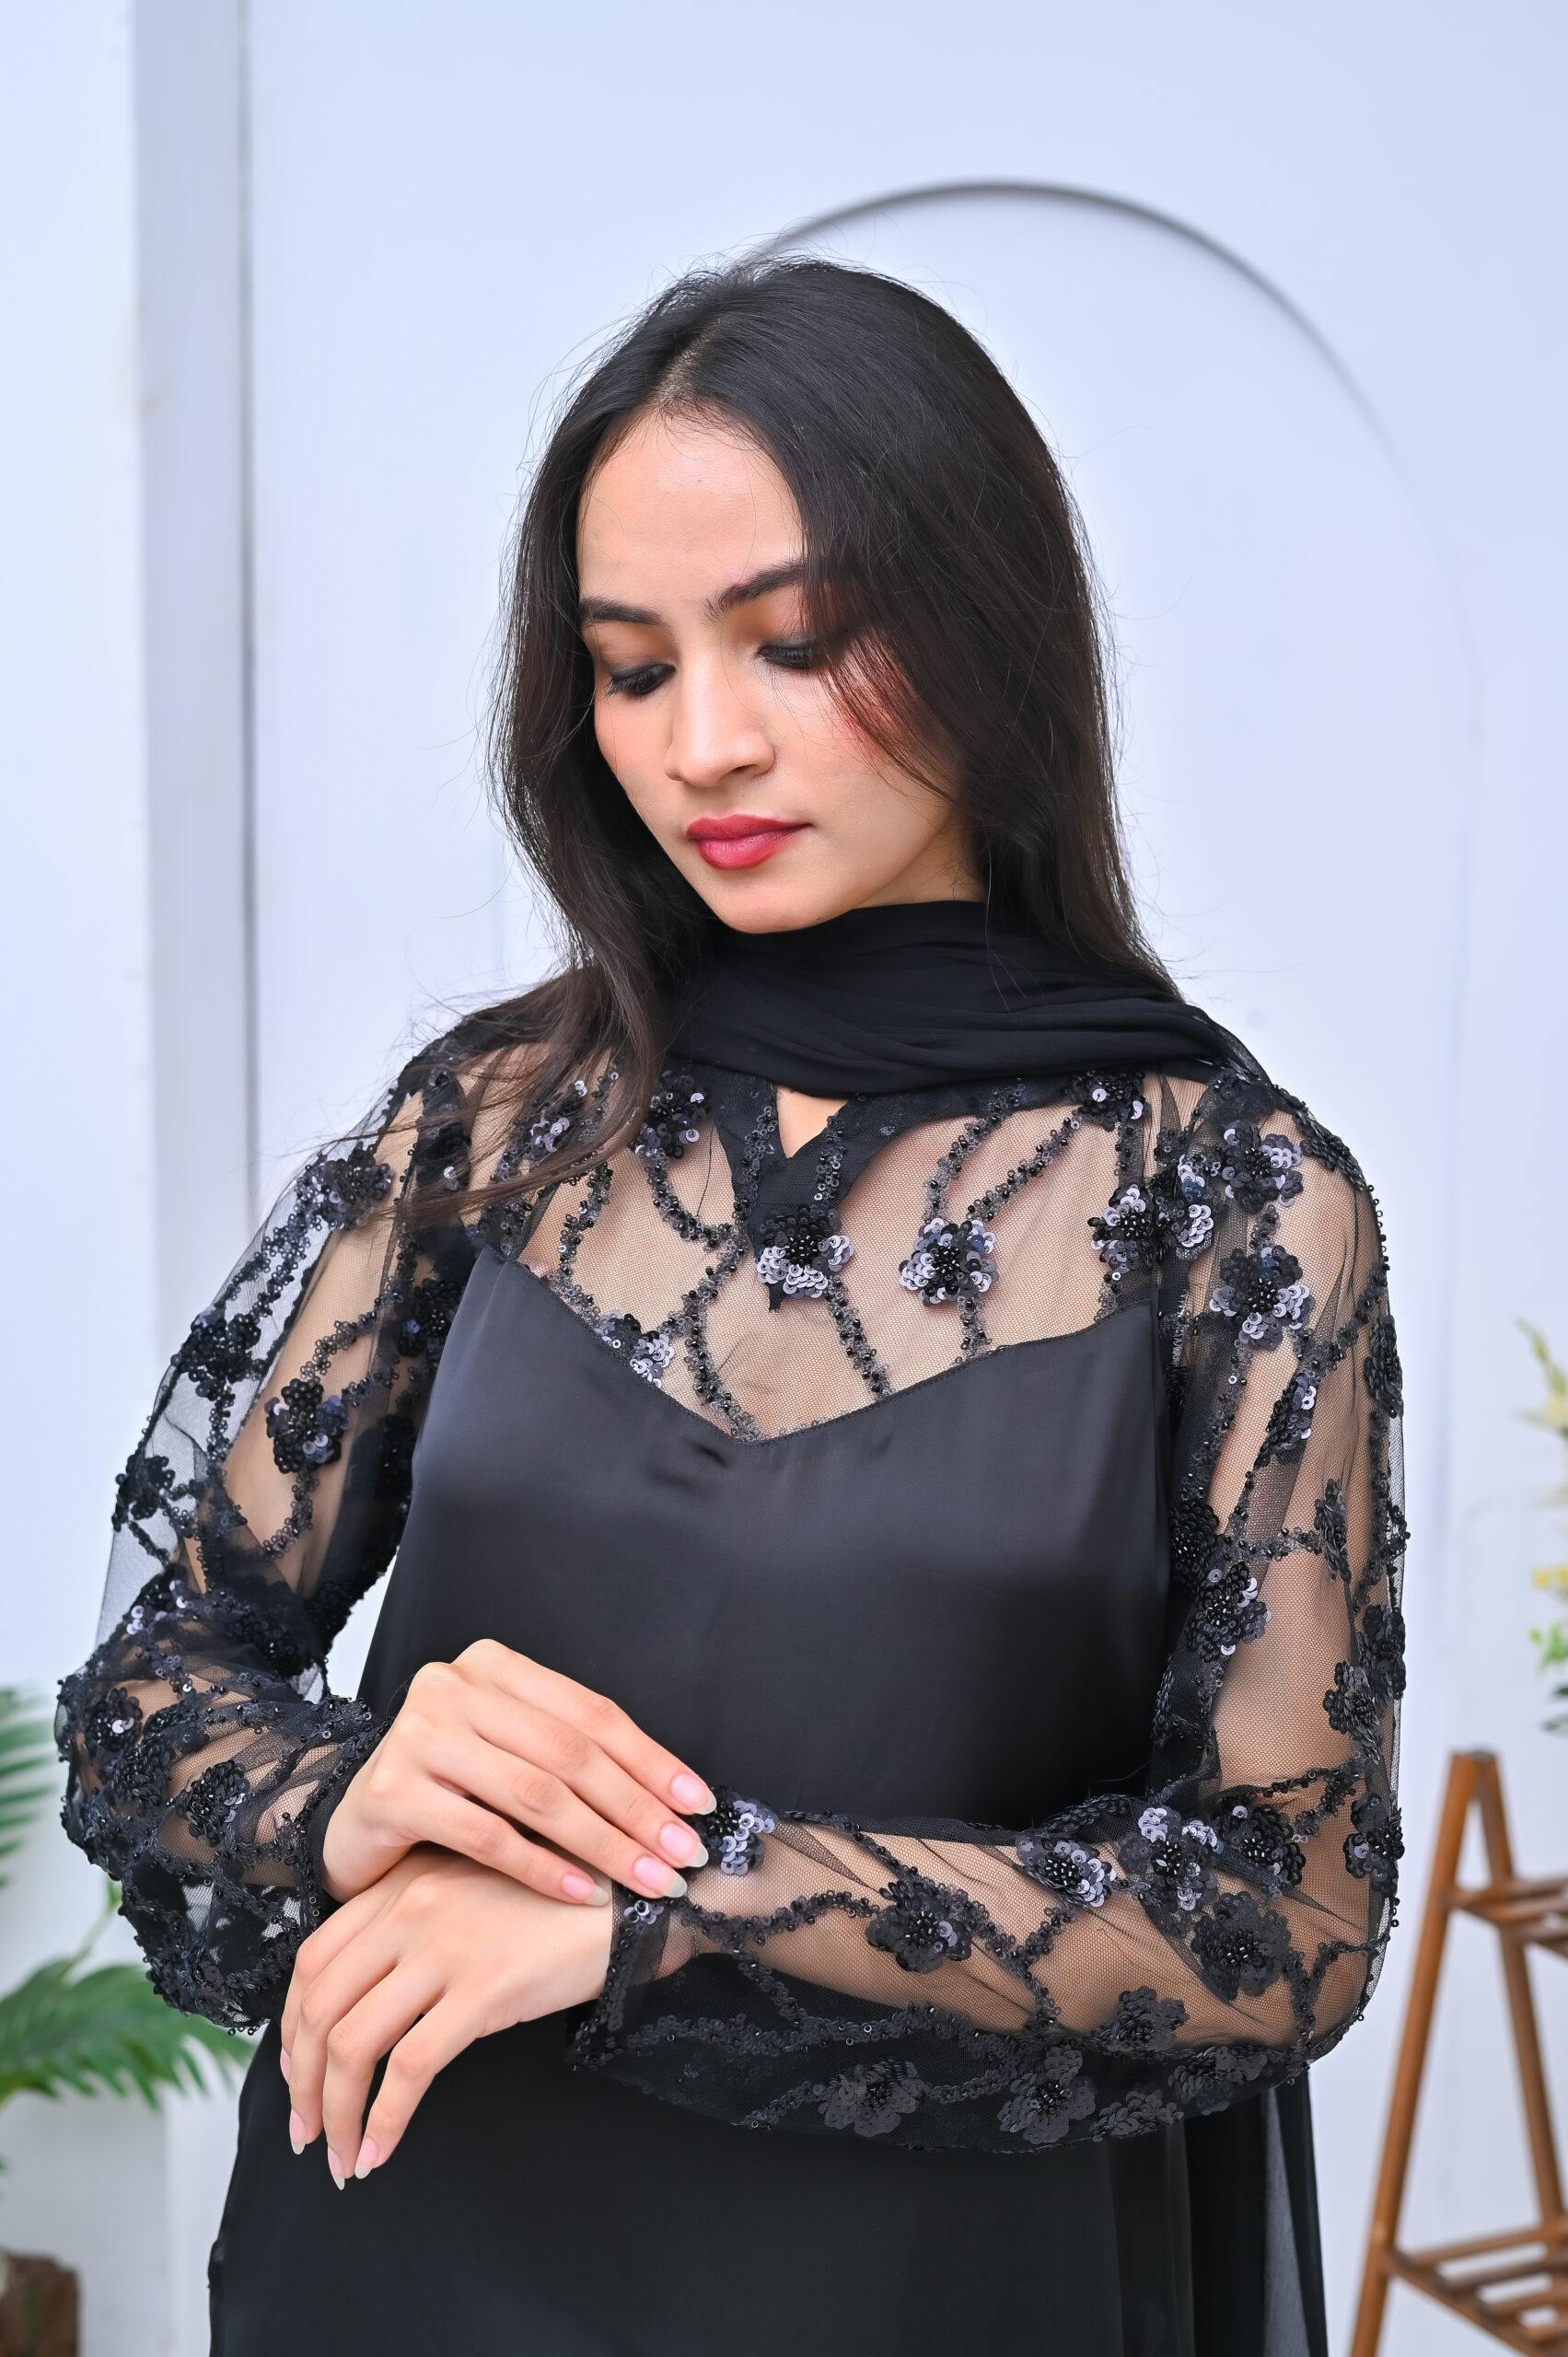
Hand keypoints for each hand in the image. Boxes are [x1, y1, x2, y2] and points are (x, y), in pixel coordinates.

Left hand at [280, 1847, 614, 2183]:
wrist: (631, 1896)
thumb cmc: (554, 1904)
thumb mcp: (471, 1896)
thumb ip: (416, 1928)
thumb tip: (366, 2006)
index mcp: (402, 1885)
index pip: (312, 1961)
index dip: (291, 2028)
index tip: (297, 2076)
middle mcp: (411, 1909)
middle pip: (321, 2009)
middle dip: (303, 2085)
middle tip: (308, 2133)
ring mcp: (445, 1948)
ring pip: (355, 2044)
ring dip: (337, 2114)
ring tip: (342, 2157)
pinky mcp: (484, 1990)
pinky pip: (411, 2069)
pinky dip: (385, 2120)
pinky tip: (382, 2150)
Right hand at [321, 1639, 713, 1905]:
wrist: (355, 1825)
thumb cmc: (453, 1792)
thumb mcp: (513, 1756)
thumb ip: (574, 1758)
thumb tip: (678, 1798)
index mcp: (493, 1665)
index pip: (590, 1713)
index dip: (652, 1759)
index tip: (700, 1804)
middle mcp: (451, 1685)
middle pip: (569, 1754)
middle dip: (638, 1809)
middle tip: (686, 1855)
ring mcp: (417, 1735)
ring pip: (535, 1795)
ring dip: (604, 1844)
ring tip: (649, 1881)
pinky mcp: (392, 1791)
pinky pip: (488, 1836)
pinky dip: (545, 1868)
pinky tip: (586, 1893)